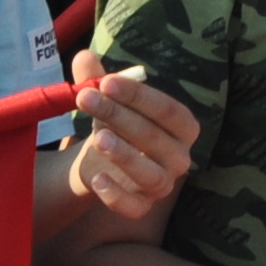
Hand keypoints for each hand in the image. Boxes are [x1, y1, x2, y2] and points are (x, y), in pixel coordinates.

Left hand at [64, 53, 198, 220]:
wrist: (102, 159)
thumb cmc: (115, 120)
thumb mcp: (107, 97)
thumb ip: (96, 77)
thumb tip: (83, 56)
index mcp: (182, 126)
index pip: (168, 109)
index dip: (138, 96)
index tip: (106, 81)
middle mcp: (180, 158)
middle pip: (154, 138)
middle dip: (118, 116)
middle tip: (86, 99)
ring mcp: (163, 185)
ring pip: (151, 176)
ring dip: (125, 156)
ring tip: (97, 139)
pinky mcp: (142, 207)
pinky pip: (135, 208)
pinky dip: (117, 196)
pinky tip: (96, 179)